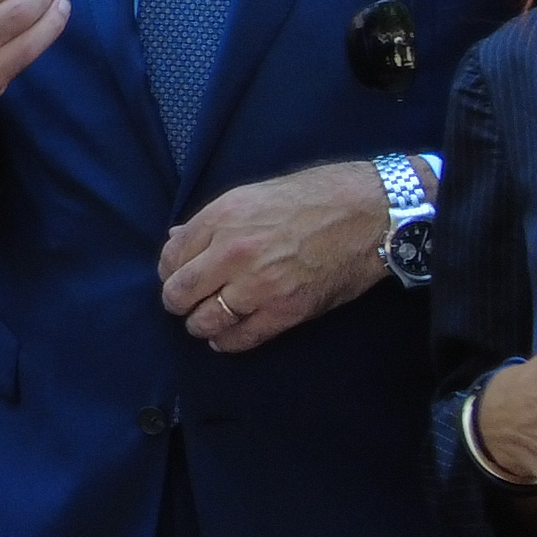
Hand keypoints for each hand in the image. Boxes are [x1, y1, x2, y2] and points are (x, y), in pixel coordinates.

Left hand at [159, 161, 390, 353]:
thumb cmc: (315, 196)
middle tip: (186, 303)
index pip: (171, 257)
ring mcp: (258, 285)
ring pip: (205, 320)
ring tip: (205, 321)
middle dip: (177, 301)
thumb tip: (178, 238)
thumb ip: (212, 220)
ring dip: (200, 325)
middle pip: (179, 292)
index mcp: (222, 217)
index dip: (170, 271)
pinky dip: (227, 342)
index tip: (177, 276)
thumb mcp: (254, 194)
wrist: (367, 214)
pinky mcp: (285, 312)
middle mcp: (233, 252)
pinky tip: (225, 337)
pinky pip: (242, 338)